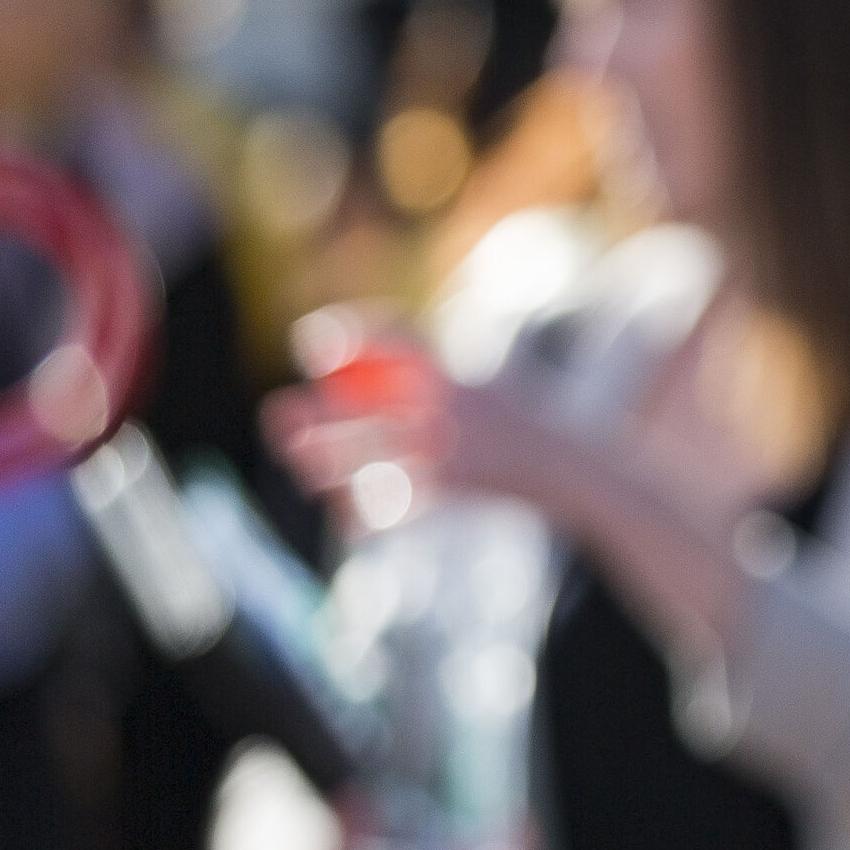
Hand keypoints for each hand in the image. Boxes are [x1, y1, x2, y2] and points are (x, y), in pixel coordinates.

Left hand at [264, 321, 576, 526]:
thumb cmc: (521, 423)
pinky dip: (364, 512)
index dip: (344, 332)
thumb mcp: (484, 385)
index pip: (390, 336)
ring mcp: (444, 449)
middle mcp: (445, 405)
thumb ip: (432, 379)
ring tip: (301, 468)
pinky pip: (388, 501)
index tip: (310, 339)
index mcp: (453, 370)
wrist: (570, 466)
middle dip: (312, 417)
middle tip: (278, 415)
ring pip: (363, 461)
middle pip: (359, 409)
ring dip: (324, 467)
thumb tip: (360, 380)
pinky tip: (346, 516)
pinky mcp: (447, 488)